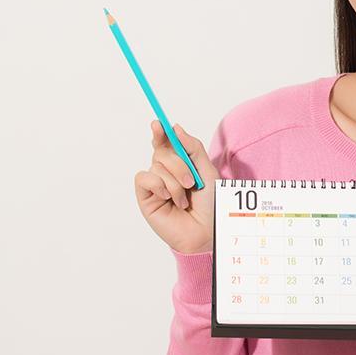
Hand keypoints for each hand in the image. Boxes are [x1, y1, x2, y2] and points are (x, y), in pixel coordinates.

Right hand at [133, 120, 220, 254]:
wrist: (207, 230)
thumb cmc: (210, 204)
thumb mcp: (207, 170)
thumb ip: (192, 147)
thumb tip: (175, 128)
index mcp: (181, 164)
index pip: (166, 142)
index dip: (161, 132)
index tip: (159, 124)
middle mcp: (166, 172)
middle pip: (162, 151)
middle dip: (179, 164)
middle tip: (191, 182)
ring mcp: (155, 184)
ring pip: (156, 165)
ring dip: (174, 182)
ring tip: (184, 199)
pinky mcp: (146, 197)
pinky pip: (145, 178)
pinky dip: (159, 185)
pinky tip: (168, 199)